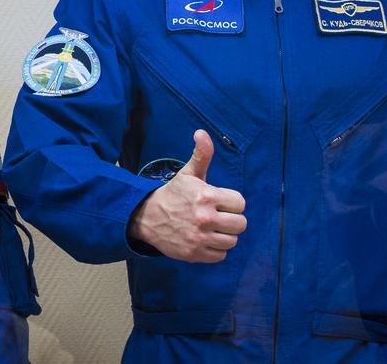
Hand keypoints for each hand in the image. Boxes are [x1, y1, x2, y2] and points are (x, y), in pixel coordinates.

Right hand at [128, 130, 246, 262]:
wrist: (146, 217)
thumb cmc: (173, 195)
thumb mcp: (188, 174)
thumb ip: (201, 155)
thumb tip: (202, 133)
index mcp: (206, 196)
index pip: (240, 203)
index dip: (231, 202)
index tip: (219, 202)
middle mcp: (205, 218)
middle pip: (240, 224)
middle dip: (230, 220)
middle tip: (216, 216)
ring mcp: (199, 237)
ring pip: (232, 241)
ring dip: (224, 235)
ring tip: (211, 228)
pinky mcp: (195, 254)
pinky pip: (221, 255)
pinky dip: (215, 249)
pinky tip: (204, 239)